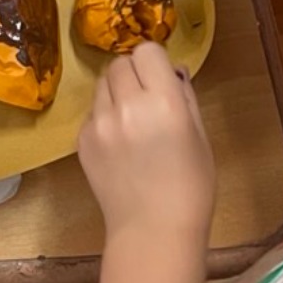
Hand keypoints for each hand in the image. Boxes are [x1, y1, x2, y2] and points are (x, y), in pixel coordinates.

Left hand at [79, 42, 214, 248]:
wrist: (153, 232)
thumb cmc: (190, 189)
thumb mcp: (200, 138)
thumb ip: (185, 97)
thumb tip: (173, 70)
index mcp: (164, 102)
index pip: (147, 51)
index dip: (155, 61)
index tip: (160, 78)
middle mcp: (128, 105)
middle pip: (120, 63)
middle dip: (134, 73)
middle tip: (146, 98)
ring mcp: (100, 123)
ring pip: (102, 84)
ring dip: (116, 93)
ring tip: (132, 122)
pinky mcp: (82, 140)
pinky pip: (92, 112)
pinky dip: (104, 118)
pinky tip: (119, 145)